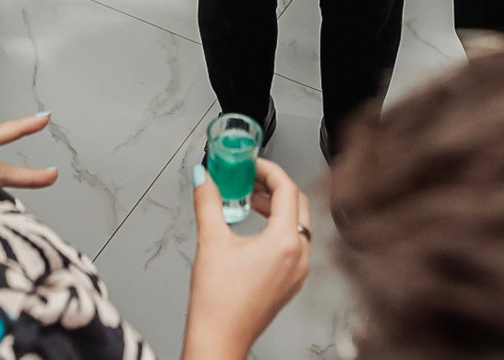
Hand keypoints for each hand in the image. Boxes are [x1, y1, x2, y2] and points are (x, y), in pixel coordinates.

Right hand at [183, 159, 311, 358]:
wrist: (219, 339)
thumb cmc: (218, 302)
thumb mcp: (210, 241)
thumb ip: (207, 201)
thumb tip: (203, 177)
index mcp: (284, 243)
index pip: (287, 189)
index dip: (269, 169)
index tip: (252, 164)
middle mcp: (299, 256)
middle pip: (298, 204)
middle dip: (275, 185)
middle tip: (252, 176)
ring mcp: (298, 271)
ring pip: (298, 224)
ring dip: (278, 206)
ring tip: (251, 198)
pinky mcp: (291, 282)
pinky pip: (295, 243)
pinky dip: (279, 227)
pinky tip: (256, 226)